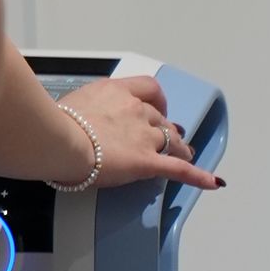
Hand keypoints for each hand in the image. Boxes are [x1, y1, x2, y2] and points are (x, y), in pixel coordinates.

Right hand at [54, 67, 222, 193]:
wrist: (59, 140)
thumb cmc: (56, 122)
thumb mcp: (74, 102)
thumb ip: (89, 107)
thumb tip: (85, 117)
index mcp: (117, 91)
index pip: (148, 88)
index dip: (157, 100)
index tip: (157, 108)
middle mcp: (136, 110)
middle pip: (161, 119)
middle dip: (165, 129)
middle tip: (166, 140)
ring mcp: (144, 136)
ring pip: (173, 141)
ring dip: (181, 148)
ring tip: (187, 154)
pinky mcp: (147, 161)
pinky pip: (179, 169)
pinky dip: (199, 176)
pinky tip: (213, 182)